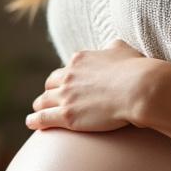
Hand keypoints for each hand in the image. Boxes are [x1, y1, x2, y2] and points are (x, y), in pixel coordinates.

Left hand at [27, 38, 157, 131]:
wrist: (139, 88)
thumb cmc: (137, 69)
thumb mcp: (123, 49)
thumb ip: (113, 48)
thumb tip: (111, 47)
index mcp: (79, 60)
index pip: (65, 70)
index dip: (64, 78)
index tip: (66, 84)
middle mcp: (68, 76)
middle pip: (50, 84)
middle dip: (50, 91)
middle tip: (50, 98)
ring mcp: (66, 96)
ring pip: (43, 101)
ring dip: (40, 105)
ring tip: (38, 111)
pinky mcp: (67, 115)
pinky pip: (43, 118)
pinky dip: (34, 120)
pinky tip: (30, 123)